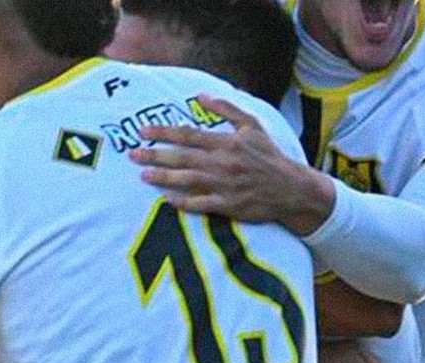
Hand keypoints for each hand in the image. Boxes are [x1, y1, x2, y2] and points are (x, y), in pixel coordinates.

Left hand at [128, 94, 334, 235]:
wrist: (291, 188)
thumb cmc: (268, 156)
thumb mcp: (253, 126)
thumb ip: (227, 109)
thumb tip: (202, 95)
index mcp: (226, 142)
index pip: (188, 135)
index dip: (163, 132)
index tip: (142, 131)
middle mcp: (222, 163)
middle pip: (182, 157)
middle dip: (155, 154)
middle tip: (132, 154)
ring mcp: (224, 185)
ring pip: (187, 180)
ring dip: (163, 178)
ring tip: (143, 175)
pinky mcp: (228, 205)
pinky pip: (200, 204)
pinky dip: (183, 202)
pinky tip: (167, 199)